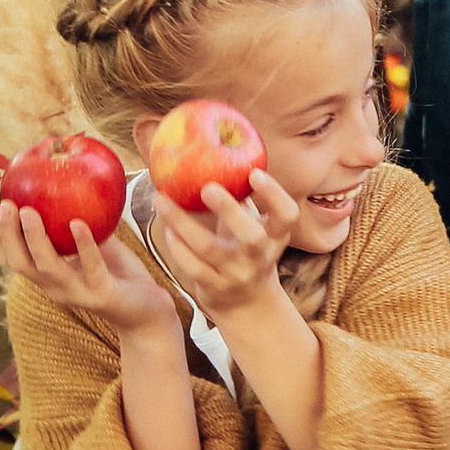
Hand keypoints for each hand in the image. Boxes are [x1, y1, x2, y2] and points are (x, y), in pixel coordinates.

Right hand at [0, 198, 178, 339]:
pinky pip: (92, 268)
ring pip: (48, 267)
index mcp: (49, 276)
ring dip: (35, 238)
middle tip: (6, 205)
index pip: (13, 257)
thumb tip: (64, 185)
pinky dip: (83, 245)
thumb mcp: (94, 245)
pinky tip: (77, 224)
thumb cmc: (119, 274)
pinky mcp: (103, 295)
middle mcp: (56, 287)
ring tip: (29, 212)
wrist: (149, 310)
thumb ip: (76, 223)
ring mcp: (78, 293)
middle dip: (8, 234)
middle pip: (20, 263)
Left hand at [150, 170, 297, 326]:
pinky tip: (168, 231)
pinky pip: (193, 267)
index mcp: (276, 237)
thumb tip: (219, 147)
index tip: (255, 173)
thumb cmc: (247, 249)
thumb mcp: (256, 226)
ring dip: (184, 224)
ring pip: (210, 250)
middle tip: (208, 188)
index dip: (275, 195)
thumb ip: (244, 197)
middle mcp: (260, 257)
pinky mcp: (215, 288)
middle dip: (230, 212)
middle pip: (252, 237)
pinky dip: (179, 248)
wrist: (247, 302)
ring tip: (162, 200)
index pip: (287, 216)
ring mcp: (237, 274)